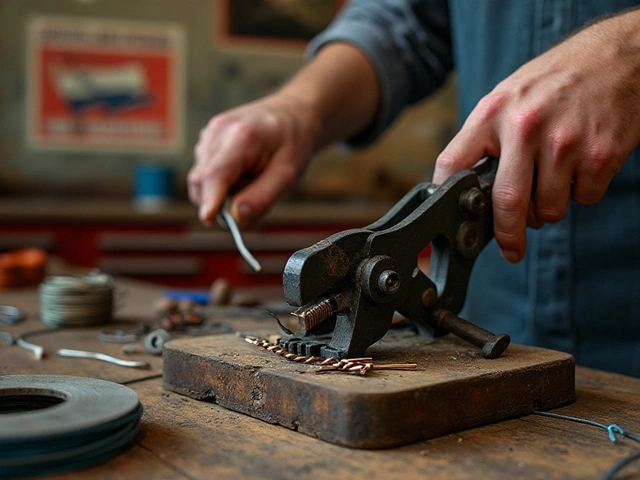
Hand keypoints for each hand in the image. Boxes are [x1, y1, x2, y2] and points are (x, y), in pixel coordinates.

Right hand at [188, 93, 316, 226]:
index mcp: (241, 137)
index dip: (209, 201)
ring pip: (201, 180)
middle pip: (201, 181)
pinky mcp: (206, 140)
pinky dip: (220, 182)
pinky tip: (242, 171)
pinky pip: (204, 173)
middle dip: (220, 201)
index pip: (215, 175)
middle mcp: (218, 132)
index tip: (210, 220)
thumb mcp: (288, 174)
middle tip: (252, 200)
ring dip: (222, 191)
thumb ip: (262, 198)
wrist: (292, 114)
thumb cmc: (293, 142)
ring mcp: (208, 134)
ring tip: (251, 179)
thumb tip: (237, 218)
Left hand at [433, 10, 639, 262]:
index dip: (445, 199)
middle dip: (507, 235)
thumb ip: (486, 139)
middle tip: (510, 249)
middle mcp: (526, 126)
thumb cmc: (555, 81)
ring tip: (553, 179)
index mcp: (493, 112)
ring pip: (548, 209)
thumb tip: (466, 190)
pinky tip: (579, 167)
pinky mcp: (600, 154)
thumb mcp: (508, 97)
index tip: (452, 223)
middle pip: (506, 202)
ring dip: (548, 209)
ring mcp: (565, 142)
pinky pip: (583, 198)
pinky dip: (580, 193)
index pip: (453, 164)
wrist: (617, 56)